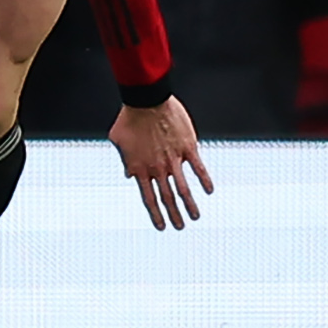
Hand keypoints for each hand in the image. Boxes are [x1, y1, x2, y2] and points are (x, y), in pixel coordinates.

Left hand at [108, 96, 214, 229]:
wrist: (146, 101)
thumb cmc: (129, 118)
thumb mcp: (117, 140)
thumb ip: (125, 160)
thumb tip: (128, 174)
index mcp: (140, 167)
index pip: (148, 198)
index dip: (155, 214)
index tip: (161, 226)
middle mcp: (157, 168)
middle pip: (167, 198)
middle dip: (173, 215)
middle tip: (180, 227)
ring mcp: (174, 159)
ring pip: (184, 189)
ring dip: (190, 205)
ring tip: (195, 216)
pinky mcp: (188, 148)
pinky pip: (199, 169)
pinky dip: (204, 181)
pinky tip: (209, 191)